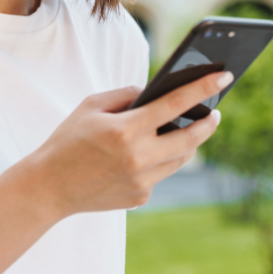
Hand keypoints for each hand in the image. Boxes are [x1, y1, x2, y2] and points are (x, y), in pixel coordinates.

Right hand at [27, 70, 232, 217]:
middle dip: (208, 122)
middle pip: (190, 138)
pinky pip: (160, 174)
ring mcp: (141, 181)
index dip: (203, 88)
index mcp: (126, 130)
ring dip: (189, 142)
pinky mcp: (140, 197)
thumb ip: (126, 95)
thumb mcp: (91, 106)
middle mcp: (138, 158)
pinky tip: (153, 152)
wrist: (48, 187)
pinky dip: (161, 160)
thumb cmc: (68, 140)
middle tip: (216, 112)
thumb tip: (154, 93)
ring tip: (194, 128)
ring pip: (181, 159)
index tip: (224, 76)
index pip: (175, 104)